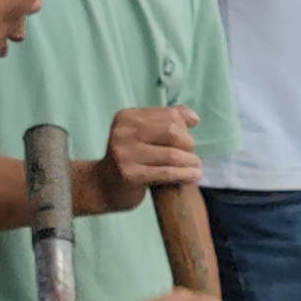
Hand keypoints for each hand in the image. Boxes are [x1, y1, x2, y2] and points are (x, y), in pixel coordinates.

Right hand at [88, 105, 202, 213]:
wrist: (103, 186)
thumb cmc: (131, 158)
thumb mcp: (144, 135)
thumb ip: (167, 121)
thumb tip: (194, 118)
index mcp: (127, 117)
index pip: (169, 115)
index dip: (185, 128)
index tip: (188, 140)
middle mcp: (122, 132)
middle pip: (172, 131)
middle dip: (188, 144)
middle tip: (191, 156)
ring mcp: (124, 153)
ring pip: (171, 154)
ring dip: (191, 161)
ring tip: (196, 167)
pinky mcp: (128, 175)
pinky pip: (166, 172)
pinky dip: (185, 174)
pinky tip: (194, 175)